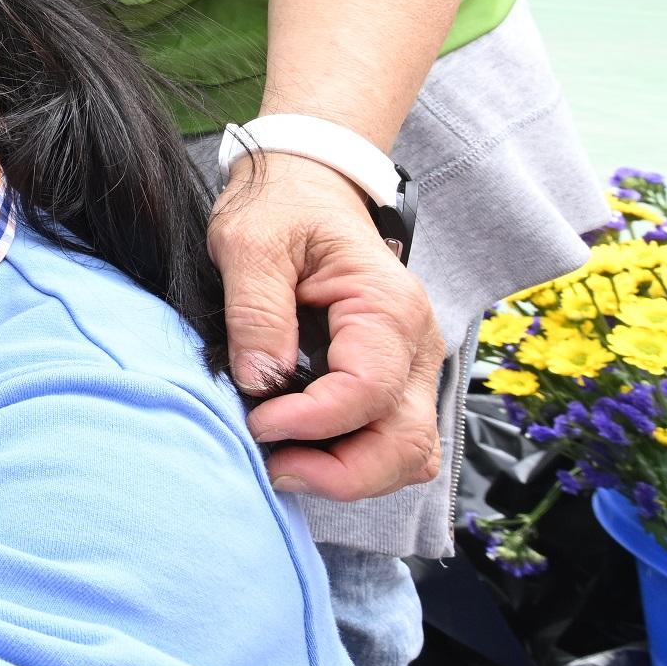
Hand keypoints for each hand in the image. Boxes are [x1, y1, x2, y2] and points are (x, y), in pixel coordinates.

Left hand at [210, 152, 443, 499]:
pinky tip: (304, 451)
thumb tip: (261, 382)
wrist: (307, 190)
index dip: (313, 422)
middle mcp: (417, 345)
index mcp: (387, 306)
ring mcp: (412, 368)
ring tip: (283, 462)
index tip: (257, 421)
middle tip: (272, 464)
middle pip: (406, 442)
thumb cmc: (280, 210)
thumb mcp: (249, 242)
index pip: (369, 390)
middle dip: (341, 472)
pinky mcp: (395, 382)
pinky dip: (355, 462)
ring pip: (408, 455)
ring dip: (350, 475)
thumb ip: (255, 310)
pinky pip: (393, 442)